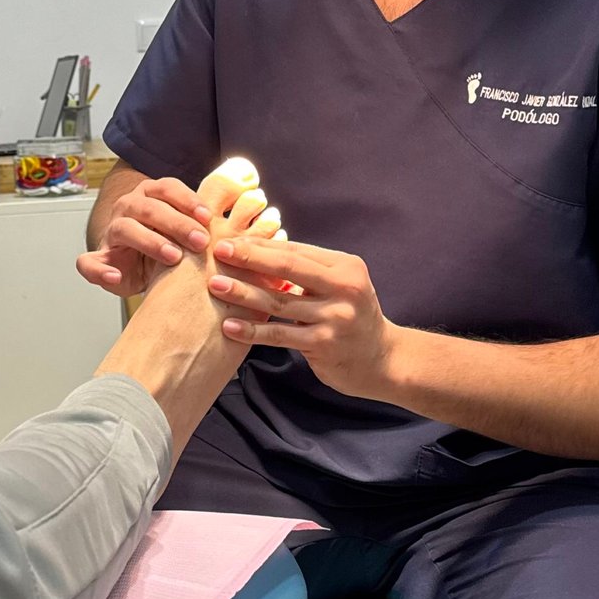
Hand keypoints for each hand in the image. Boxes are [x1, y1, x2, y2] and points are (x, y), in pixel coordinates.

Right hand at [76, 176, 215, 297]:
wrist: (142, 268)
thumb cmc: (170, 244)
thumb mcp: (191, 228)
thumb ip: (212, 214)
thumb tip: (251, 189)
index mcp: (150, 194)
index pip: (167, 187)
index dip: (188, 200)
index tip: (209, 217)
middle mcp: (129, 208)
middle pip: (149, 207)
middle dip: (176, 223)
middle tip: (200, 242)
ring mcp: (111, 232)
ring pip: (124, 228)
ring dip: (149, 241)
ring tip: (172, 257)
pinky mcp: (99, 259)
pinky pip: (89, 262)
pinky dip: (99, 270)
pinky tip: (115, 277)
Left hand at [205, 237, 397, 400]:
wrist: (383, 360)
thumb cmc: (352, 316)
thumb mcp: (340, 285)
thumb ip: (308, 271)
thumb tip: (260, 249)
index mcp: (345, 267)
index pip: (296, 250)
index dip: (261, 244)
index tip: (231, 239)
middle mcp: (344, 288)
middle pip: (288, 267)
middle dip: (250, 257)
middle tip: (218, 251)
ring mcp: (335, 317)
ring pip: (279, 302)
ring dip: (243, 293)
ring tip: (215, 286)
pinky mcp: (324, 345)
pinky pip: (280, 335)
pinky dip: (253, 330)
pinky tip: (230, 326)